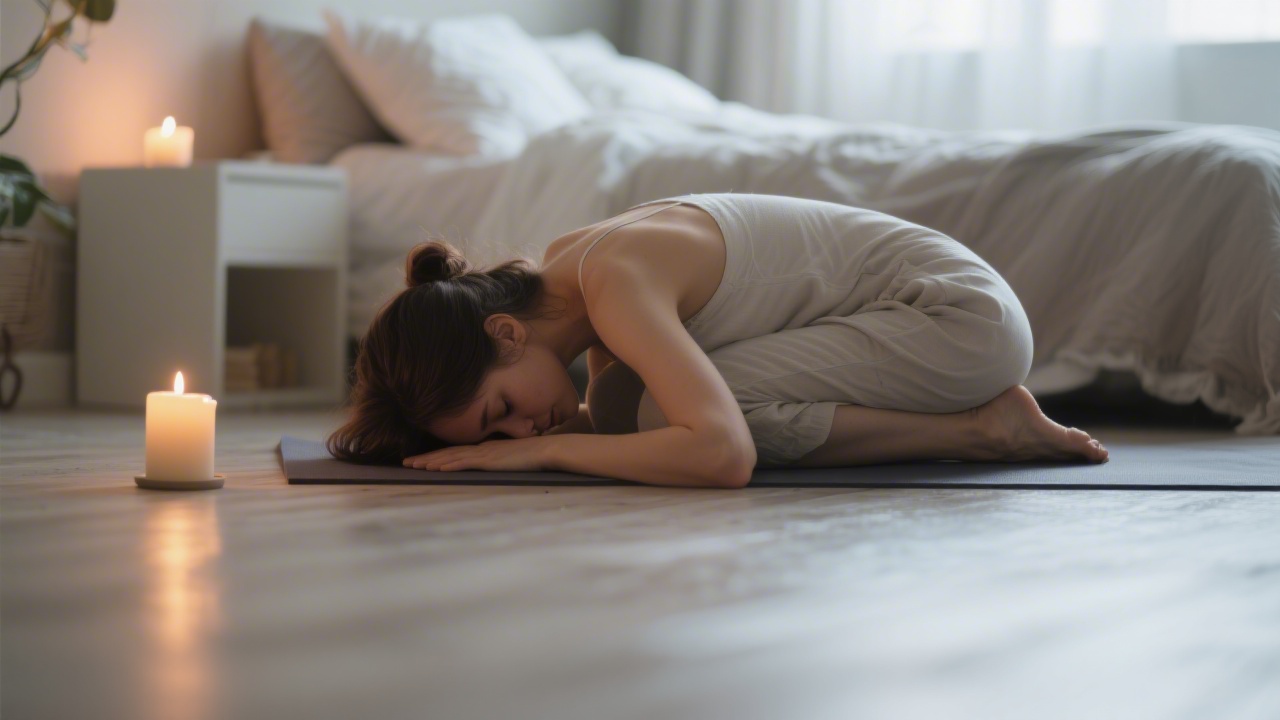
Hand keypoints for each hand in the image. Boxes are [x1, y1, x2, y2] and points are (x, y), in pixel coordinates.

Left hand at [402, 435, 555, 471]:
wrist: (547, 449)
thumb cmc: (533, 456)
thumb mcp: (511, 458)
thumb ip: (499, 461)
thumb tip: (491, 465)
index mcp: (484, 449)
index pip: (455, 452)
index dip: (436, 456)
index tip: (421, 460)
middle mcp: (480, 449)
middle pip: (447, 453)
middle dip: (425, 458)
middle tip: (406, 463)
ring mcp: (484, 453)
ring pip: (451, 457)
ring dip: (431, 461)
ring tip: (414, 465)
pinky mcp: (489, 460)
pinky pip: (464, 463)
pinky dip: (449, 465)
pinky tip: (437, 468)